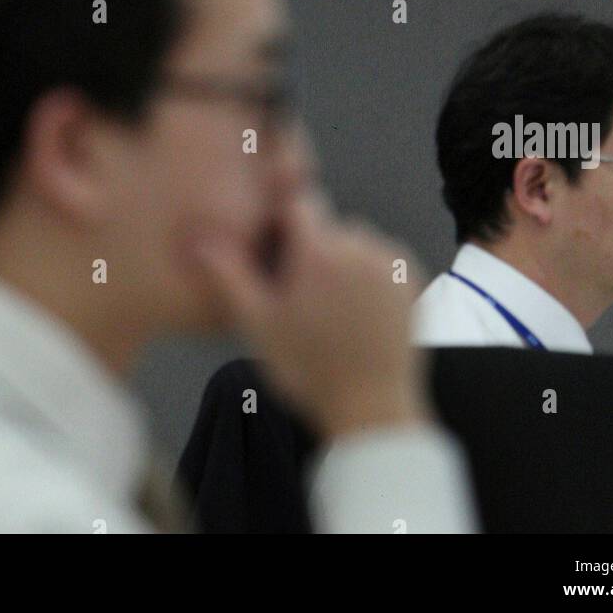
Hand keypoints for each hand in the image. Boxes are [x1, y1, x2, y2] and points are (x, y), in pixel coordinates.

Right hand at [190, 193, 431, 439]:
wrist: (372, 409)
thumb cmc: (308, 369)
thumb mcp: (258, 325)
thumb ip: (229, 276)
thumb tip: (201, 240)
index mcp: (319, 251)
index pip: (299, 203)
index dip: (285, 224)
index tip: (280, 255)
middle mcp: (359, 245)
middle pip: (328, 226)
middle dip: (314, 250)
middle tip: (305, 297)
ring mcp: (390, 261)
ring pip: (357, 242)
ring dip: (344, 262)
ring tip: (334, 309)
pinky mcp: (412, 278)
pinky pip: (384, 259)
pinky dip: (371, 275)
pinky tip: (360, 311)